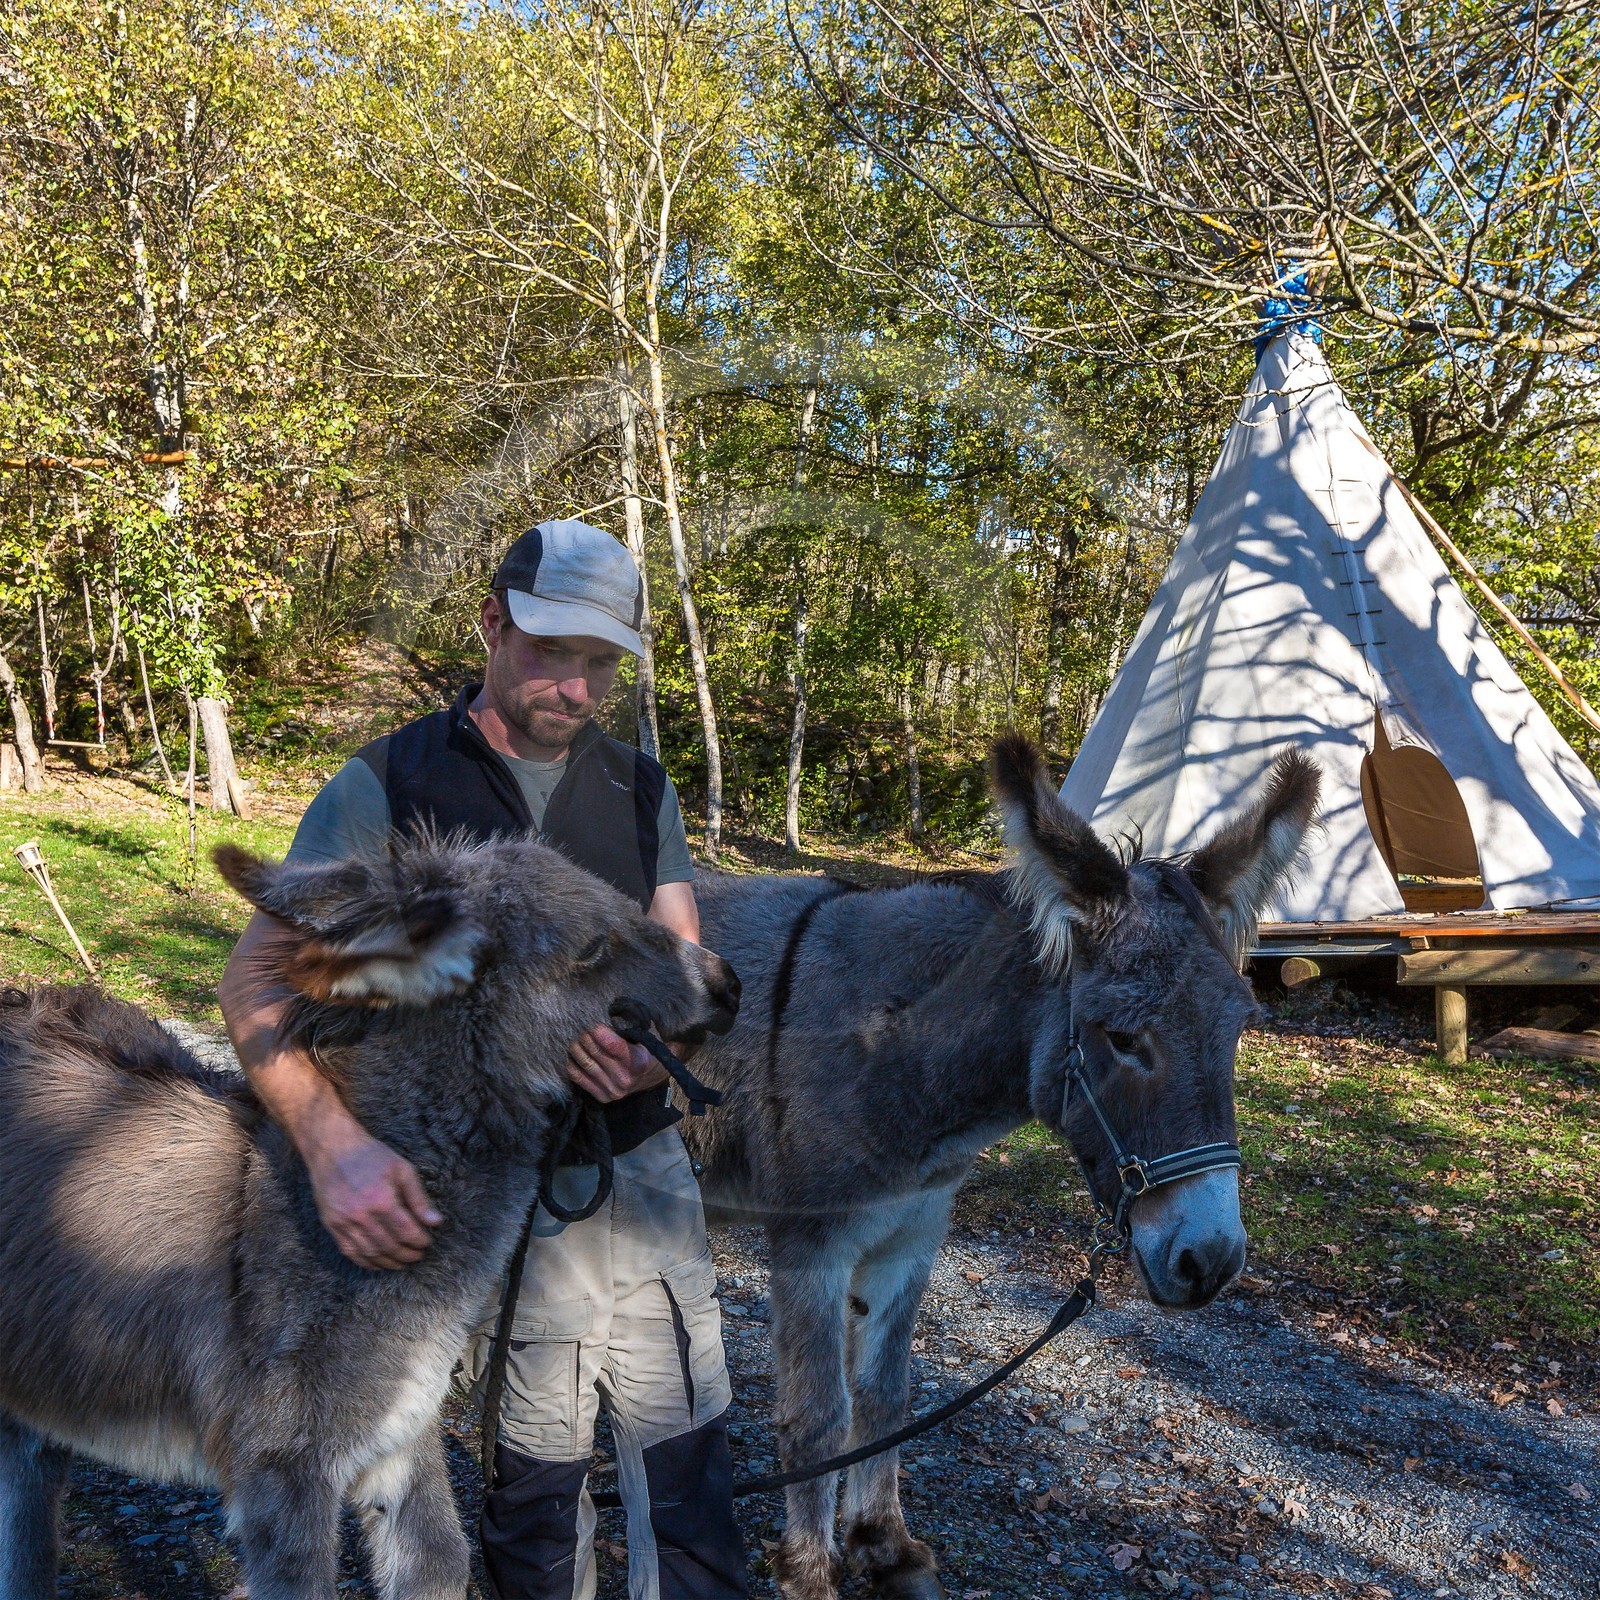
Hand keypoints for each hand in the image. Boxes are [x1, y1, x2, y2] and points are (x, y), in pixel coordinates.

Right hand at [306, 1126, 441, 1269]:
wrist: (333, 1149)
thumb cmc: (372, 1155)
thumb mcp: (402, 1169)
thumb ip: (419, 1198)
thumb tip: (436, 1222)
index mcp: (382, 1200)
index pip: (406, 1231)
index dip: (419, 1241)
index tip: (427, 1242)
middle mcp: (362, 1215)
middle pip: (389, 1246)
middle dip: (407, 1254)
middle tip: (418, 1255)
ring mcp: (344, 1222)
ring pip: (370, 1253)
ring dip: (389, 1262)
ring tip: (402, 1262)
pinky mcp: (332, 1225)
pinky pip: (349, 1251)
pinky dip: (366, 1261)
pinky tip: (378, 1262)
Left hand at [568, 1023, 669, 1103]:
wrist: (650, 1077)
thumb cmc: (643, 1050)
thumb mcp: (643, 1036)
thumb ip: (626, 1028)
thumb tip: (603, 1016)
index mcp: (638, 1061)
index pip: (613, 1045)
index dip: (599, 1032)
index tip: (594, 1025)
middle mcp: (625, 1078)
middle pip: (596, 1053)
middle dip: (586, 1037)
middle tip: (582, 1029)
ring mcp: (613, 1090)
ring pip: (586, 1064)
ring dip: (576, 1049)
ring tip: (577, 1040)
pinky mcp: (603, 1097)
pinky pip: (580, 1080)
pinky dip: (572, 1066)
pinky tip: (572, 1057)